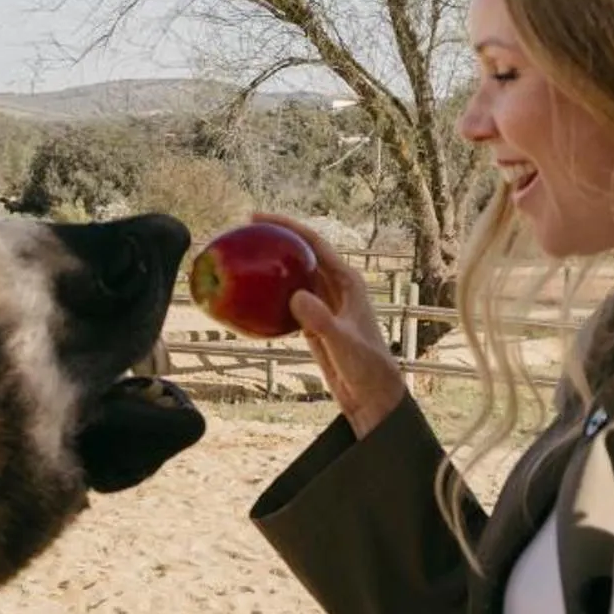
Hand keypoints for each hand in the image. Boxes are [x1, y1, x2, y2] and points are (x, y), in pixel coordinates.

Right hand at [253, 211, 408, 438]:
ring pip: (293, 276)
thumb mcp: (343, 343)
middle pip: (301, 253)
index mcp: (347, 281)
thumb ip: (321, 320)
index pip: (313, 242)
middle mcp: (335, 286)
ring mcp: (324, 304)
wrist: (372, 396)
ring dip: (270, 267)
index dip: (286, 225)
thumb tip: (296, 297)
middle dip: (275, 239)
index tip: (256, 217)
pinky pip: (287, 301)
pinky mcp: (313, 322)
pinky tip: (248, 298)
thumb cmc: (366, 367)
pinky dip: (269, 296)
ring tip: (241, 260)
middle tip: (242, 233)